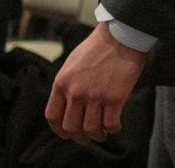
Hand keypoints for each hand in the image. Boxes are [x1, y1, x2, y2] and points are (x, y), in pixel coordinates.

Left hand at [46, 23, 145, 143]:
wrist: (121, 36)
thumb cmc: (98, 46)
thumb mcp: (72, 63)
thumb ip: (67, 83)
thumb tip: (67, 102)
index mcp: (62, 83)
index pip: (53, 116)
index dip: (58, 130)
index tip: (66, 133)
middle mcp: (76, 93)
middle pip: (71, 127)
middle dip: (79, 137)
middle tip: (86, 138)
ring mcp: (95, 96)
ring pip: (91, 129)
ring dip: (97, 136)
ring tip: (102, 135)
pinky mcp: (115, 97)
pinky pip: (111, 123)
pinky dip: (113, 129)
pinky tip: (115, 127)